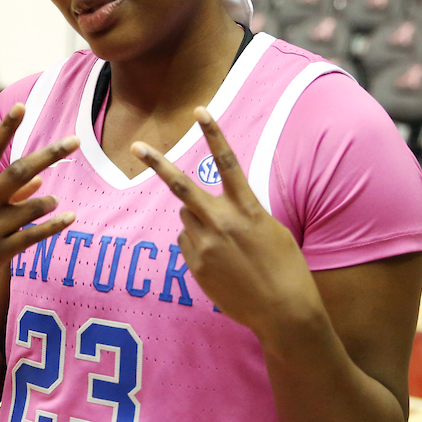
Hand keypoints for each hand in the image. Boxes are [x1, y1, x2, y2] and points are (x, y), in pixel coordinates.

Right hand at [0, 108, 77, 277]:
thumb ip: (6, 191)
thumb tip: (40, 178)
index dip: (5, 128)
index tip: (22, 106)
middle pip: (18, 172)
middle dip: (48, 155)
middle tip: (75, 140)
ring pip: (28, 208)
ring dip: (47, 202)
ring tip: (55, 200)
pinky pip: (32, 236)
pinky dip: (54, 226)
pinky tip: (71, 218)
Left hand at [130, 107, 322, 337]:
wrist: (284, 311)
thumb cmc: (285, 268)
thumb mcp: (270, 230)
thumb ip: (239, 212)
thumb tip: (207, 209)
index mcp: (248, 208)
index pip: (227, 162)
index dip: (213, 133)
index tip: (200, 110)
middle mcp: (222, 222)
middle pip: (181, 185)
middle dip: (157, 163)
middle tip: (136, 146)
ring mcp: (205, 244)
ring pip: (185, 217)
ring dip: (197, 220)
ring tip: (226, 244)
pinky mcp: (195, 264)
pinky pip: (187, 243)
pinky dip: (197, 244)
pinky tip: (220, 262)